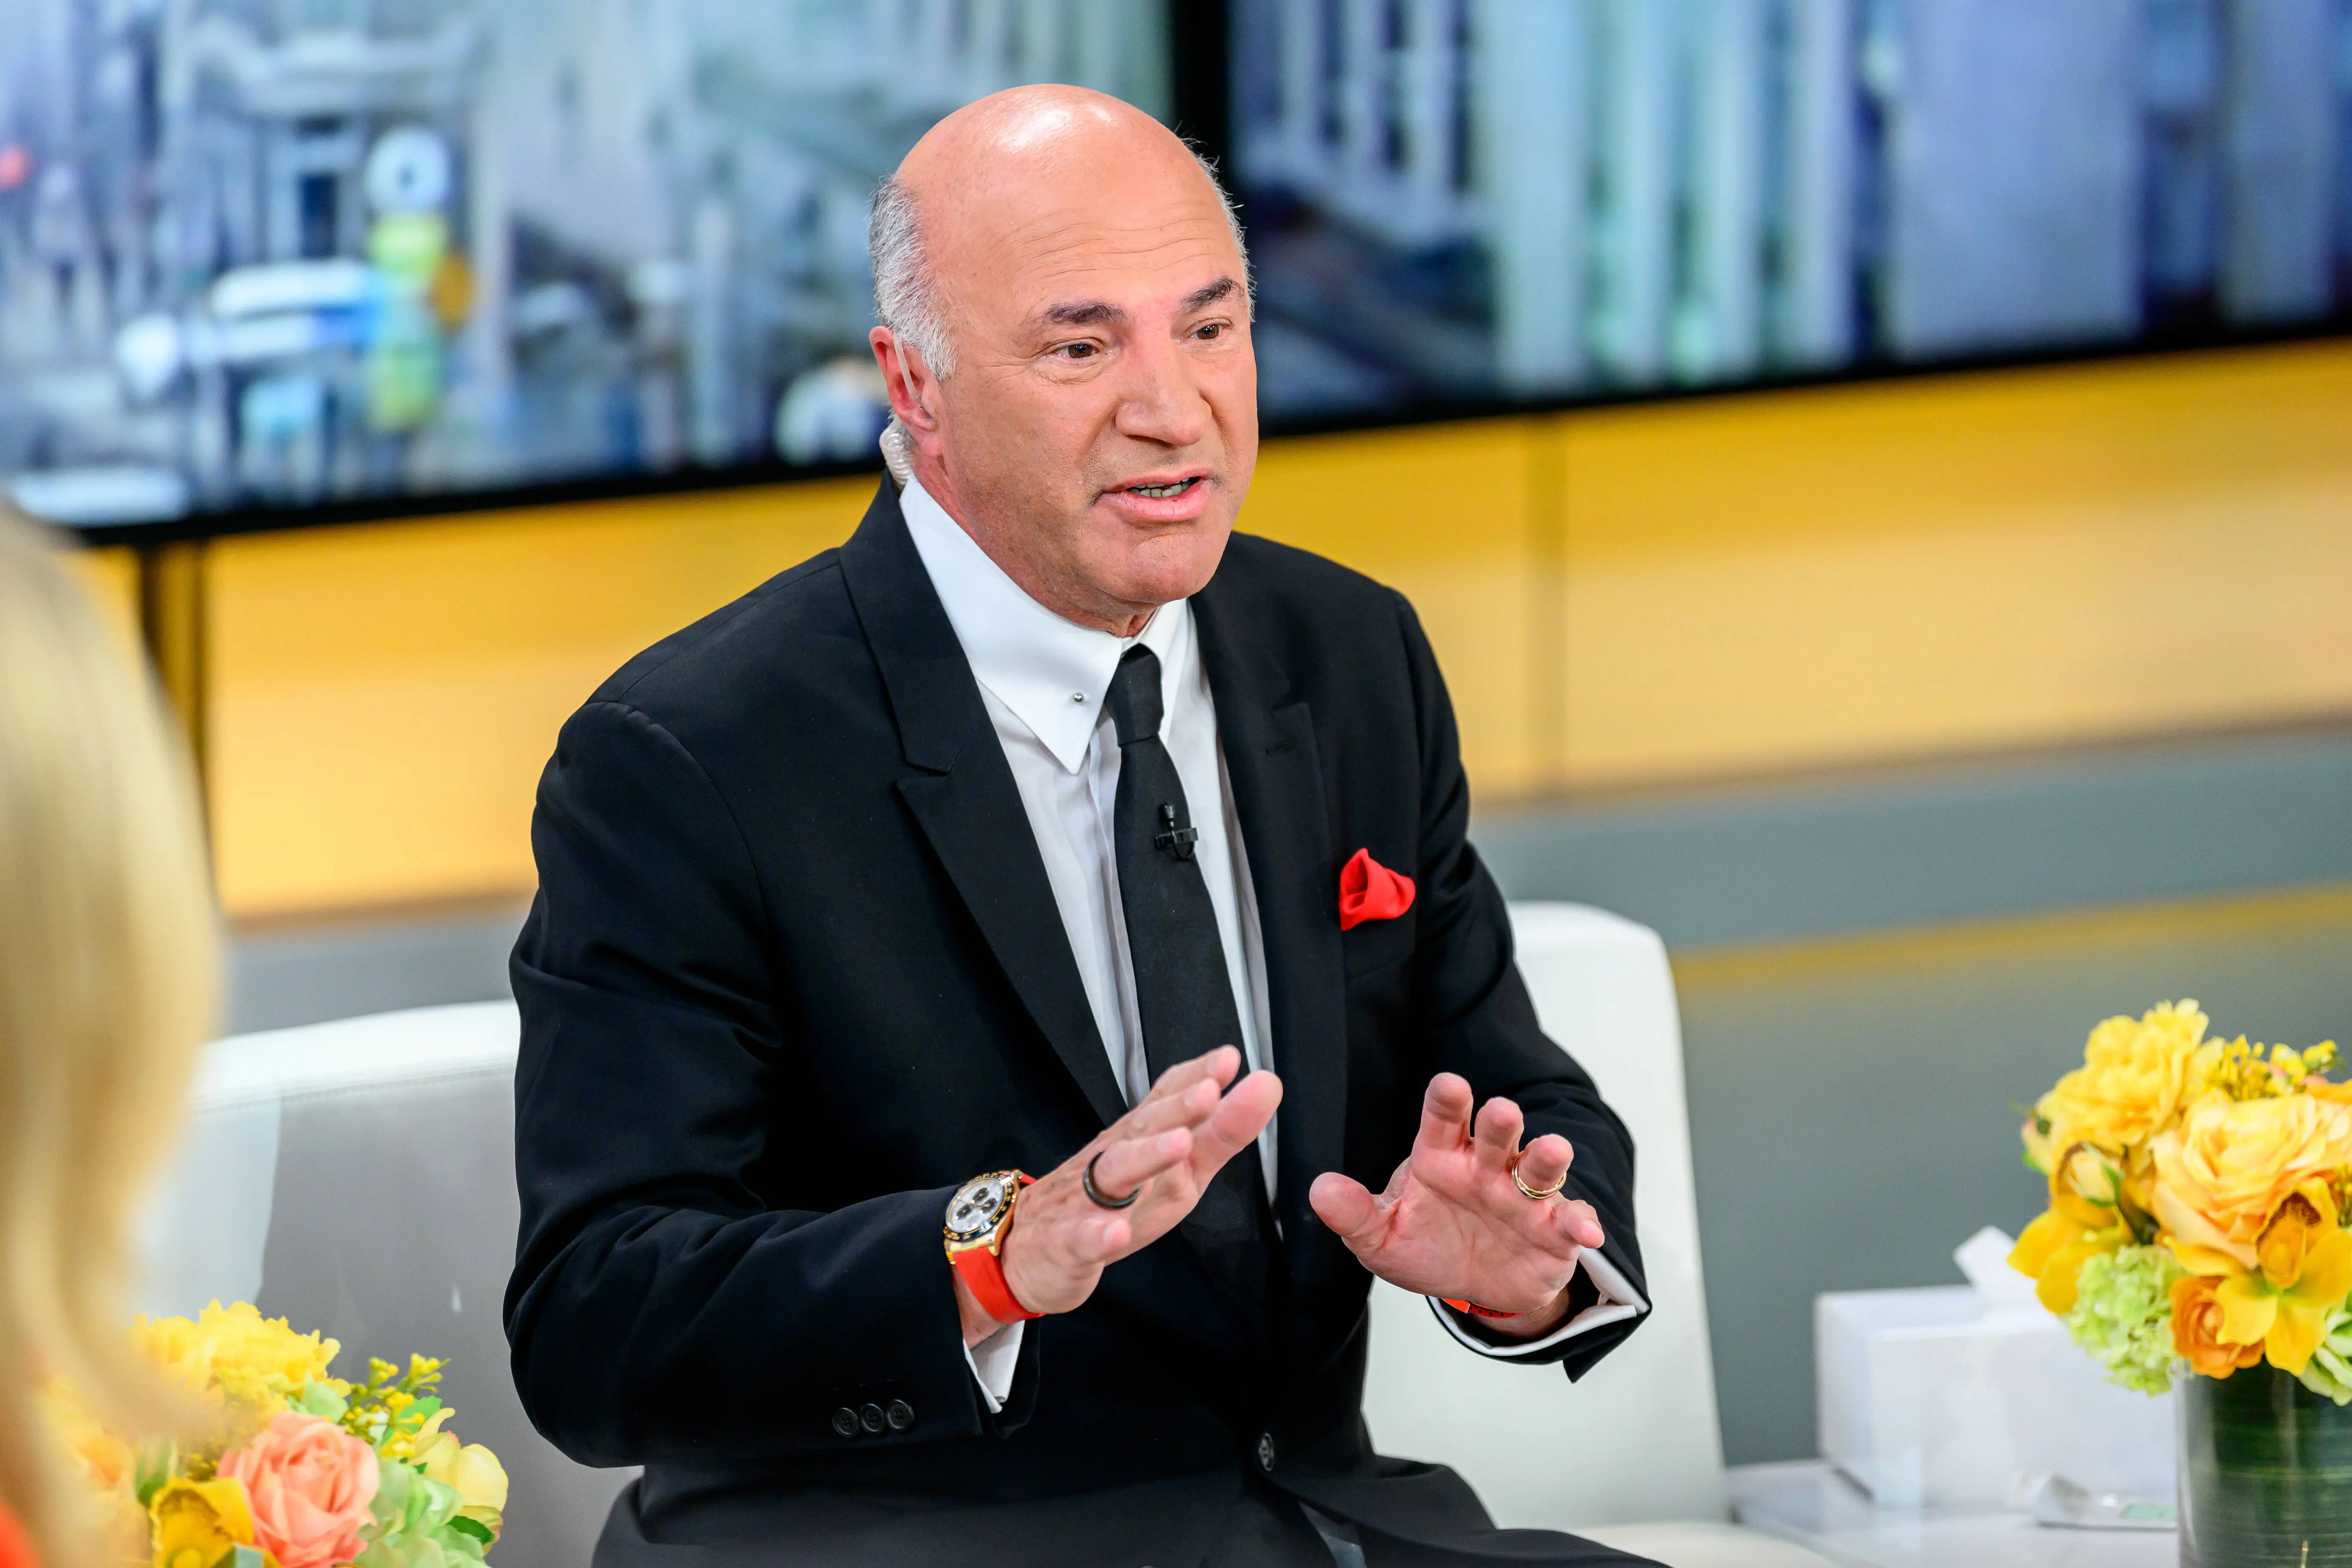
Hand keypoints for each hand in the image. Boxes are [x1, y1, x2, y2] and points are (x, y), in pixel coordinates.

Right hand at [953, 1046, 1281, 1345]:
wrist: (1028, 1250)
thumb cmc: (1111, 1203)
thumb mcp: (1175, 1170)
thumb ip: (1218, 1131)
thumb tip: (1264, 1083)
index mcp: (1139, 1140)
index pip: (1165, 1100)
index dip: (1194, 1078)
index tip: (1227, 1059)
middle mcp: (1112, 1160)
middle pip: (1144, 1128)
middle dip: (1177, 1108)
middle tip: (1210, 1090)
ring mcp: (1085, 1199)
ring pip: (1114, 1173)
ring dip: (1146, 1156)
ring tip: (1179, 1143)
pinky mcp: (1065, 1244)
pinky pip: (1080, 1239)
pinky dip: (1097, 1234)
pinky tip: (1118, 1231)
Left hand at [1308, 1073, 1604, 1336]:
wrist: (1472, 1286)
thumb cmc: (1426, 1245)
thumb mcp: (1381, 1237)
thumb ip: (1354, 1214)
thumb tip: (1318, 1191)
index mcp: (1441, 1157)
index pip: (1441, 1120)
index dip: (1446, 1101)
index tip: (1448, 1086)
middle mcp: (1486, 1166)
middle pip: (1495, 1134)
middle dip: (1499, 1122)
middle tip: (1500, 1112)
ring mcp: (1523, 1196)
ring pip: (1538, 1167)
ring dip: (1547, 1157)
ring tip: (1553, 1150)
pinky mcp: (1553, 1230)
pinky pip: (1569, 1220)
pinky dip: (1580, 1223)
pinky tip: (1583, 1231)